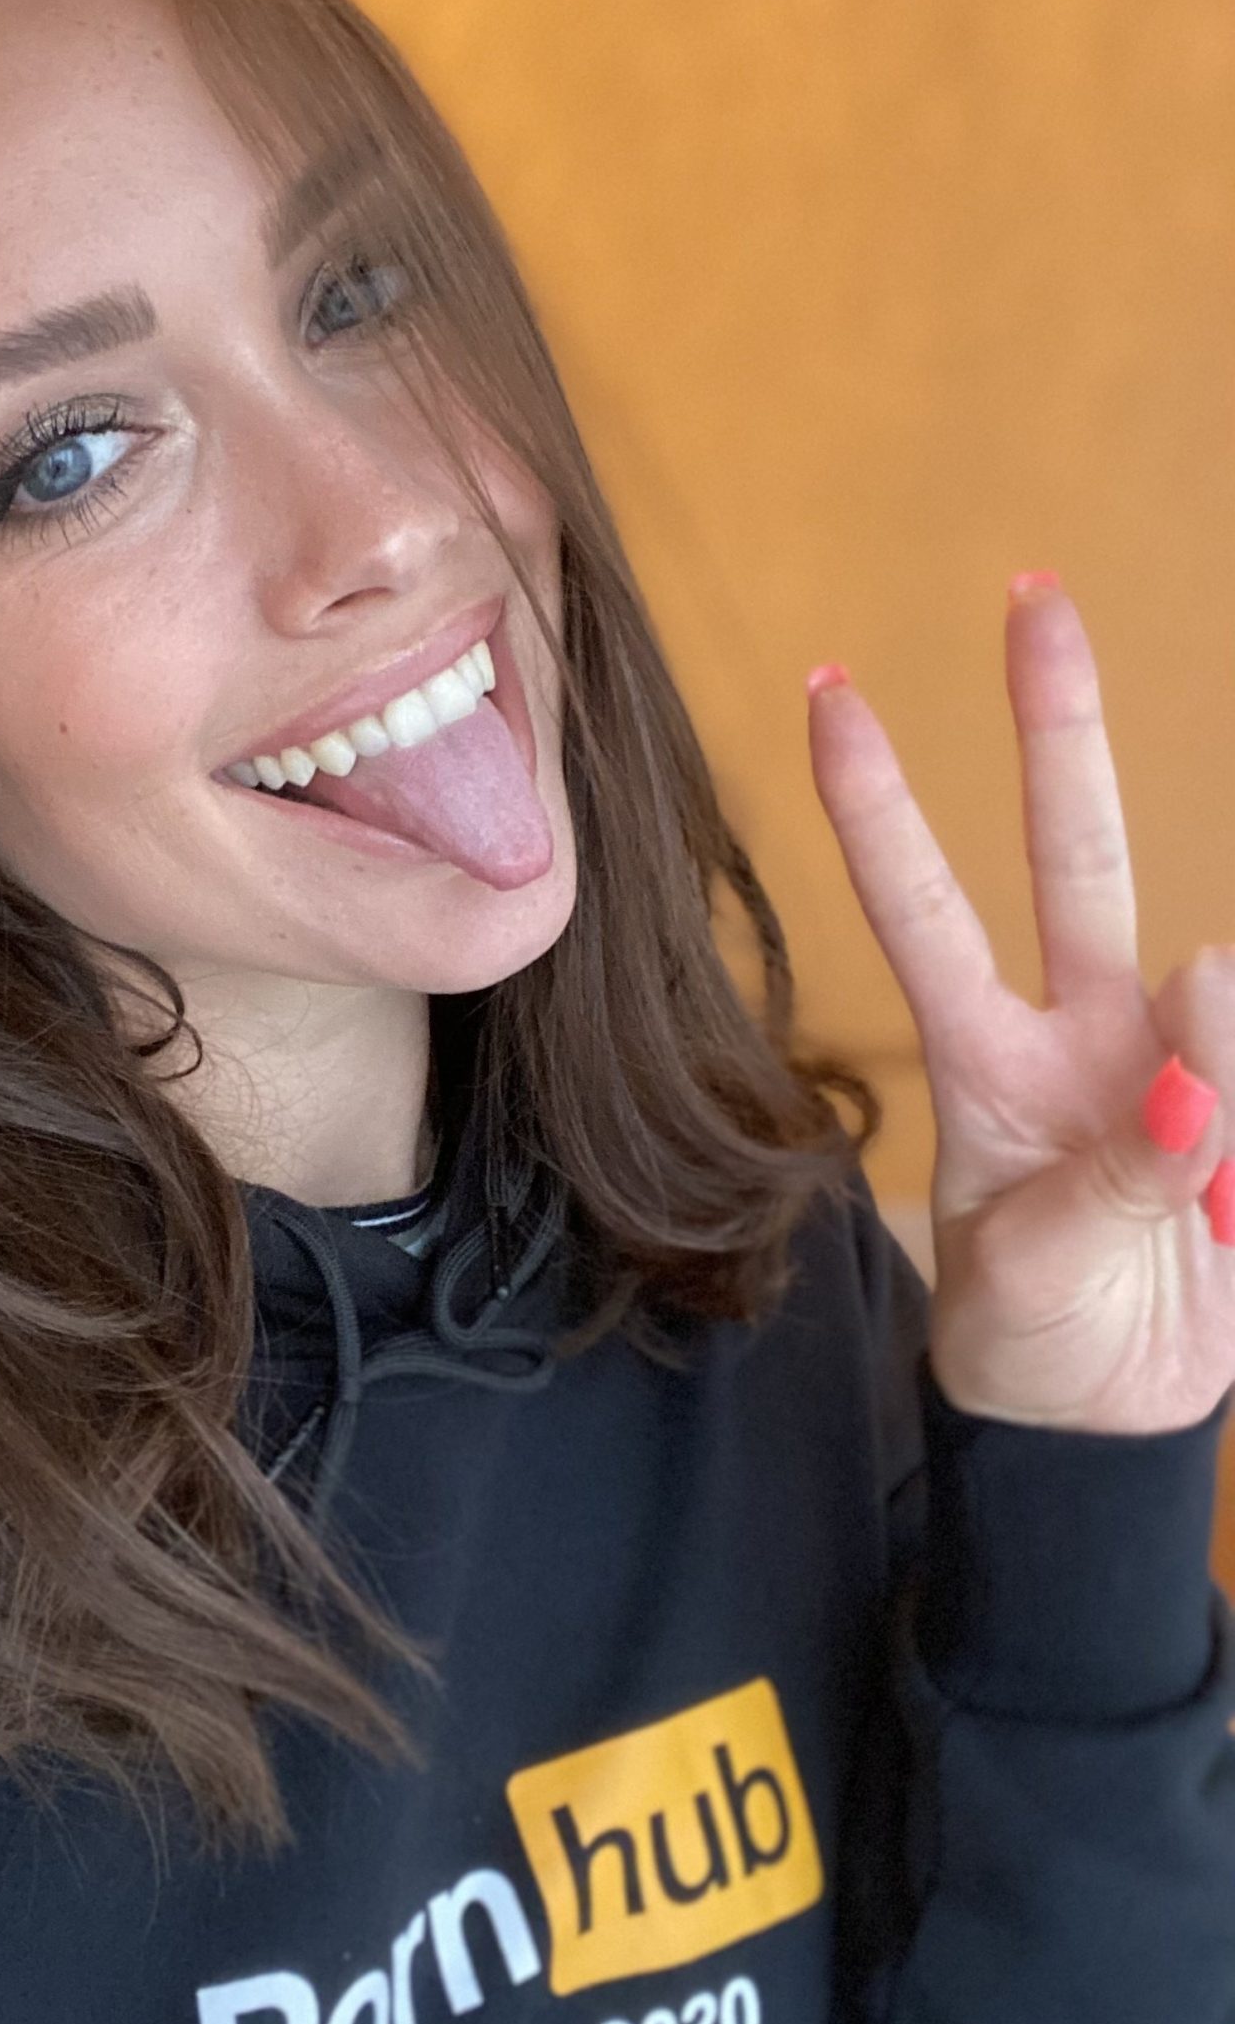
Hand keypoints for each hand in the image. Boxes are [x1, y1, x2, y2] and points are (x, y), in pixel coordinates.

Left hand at [804, 572, 1234, 1434]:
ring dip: (1225, 1072)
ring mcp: (1180, 1065)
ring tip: (1206, 1192)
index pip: (923, 910)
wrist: (1107, 1427)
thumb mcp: (1034, 1272)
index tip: (828, 691)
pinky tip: (1228, 1186)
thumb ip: (1119, 1165)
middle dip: (1057, 728)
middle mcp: (1087, 1036)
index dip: (878, 808)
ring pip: (1220, 986)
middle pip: (1072, 854)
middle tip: (1034, 595)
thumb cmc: (1030, 1338)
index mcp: (989, 1065)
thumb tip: (1203, 1021)